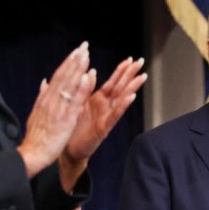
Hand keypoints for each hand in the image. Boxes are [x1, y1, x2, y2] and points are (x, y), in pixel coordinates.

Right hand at [18, 42, 91, 178]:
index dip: (67, 63)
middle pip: (63, 76)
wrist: (32, 153)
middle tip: (84, 46)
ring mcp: (57, 108)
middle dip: (74, 60)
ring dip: (77, 68)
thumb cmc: (37, 138)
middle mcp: (50, 100)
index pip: (57, 77)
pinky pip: (74, 100)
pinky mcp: (65, 118)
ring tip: (86, 54)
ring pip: (68, 84)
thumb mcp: (36, 113)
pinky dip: (80, 87)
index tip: (76, 52)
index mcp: (45, 99)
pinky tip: (87, 76)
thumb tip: (44, 81)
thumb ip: (42, 96)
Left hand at [60, 57, 147, 189]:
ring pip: (121, 99)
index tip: (130, 59)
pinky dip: (123, 105)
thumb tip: (90, 71)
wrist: (67, 151)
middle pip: (120, 87)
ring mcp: (106, 117)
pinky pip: (115, 115)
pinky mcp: (104, 128)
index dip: (121, 70)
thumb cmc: (72, 128)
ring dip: (132, 87)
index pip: (112, 82)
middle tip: (142, 61)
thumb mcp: (77, 103)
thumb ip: (84, 88)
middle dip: (131, 74)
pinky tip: (131, 97)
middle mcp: (105, 108)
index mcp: (97, 100)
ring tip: (141, 77)